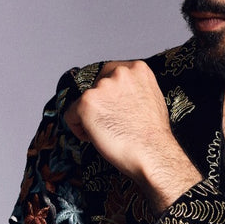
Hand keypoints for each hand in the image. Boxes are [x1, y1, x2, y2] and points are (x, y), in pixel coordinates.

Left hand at [64, 61, 201, 211]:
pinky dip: (78, 128)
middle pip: (96, 86)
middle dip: (101, 105)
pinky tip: (94, 138)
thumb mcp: (152, 99)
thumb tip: (119, 96)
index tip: (113, 109)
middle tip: (111, 124)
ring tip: (107, 133)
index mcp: (138, 69)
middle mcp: (119, 72)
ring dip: (91, 117)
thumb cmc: (154, 136)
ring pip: (84, 101)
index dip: (109, 95)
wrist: (153, 154)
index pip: (110, 74)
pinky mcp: (87, 102)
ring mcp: (102, 86)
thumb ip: (135, 90)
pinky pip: (70, 115)